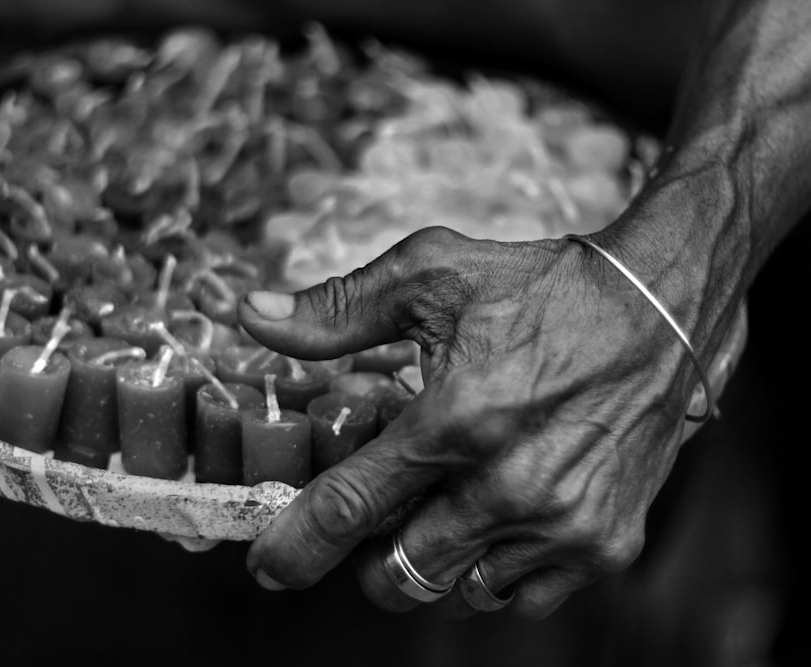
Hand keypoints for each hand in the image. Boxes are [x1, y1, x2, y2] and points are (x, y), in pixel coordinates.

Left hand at [237, 223, 704, 618]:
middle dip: (367, 559)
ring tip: (447, 501)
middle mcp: (509, 486)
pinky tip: (499, 514)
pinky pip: (521, 595)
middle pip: (398, 575)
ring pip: (457, 591)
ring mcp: (562, 524)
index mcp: (457, 419)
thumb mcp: (432, 274)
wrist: (660, 307)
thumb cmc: (542, 287)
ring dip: (434, 560)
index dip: (296, 546)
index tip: (268, 566)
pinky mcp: (605, 544)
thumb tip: (251, 318)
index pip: (350, 509)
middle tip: (377, 516)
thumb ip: (335, 310)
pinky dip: (494, 568)